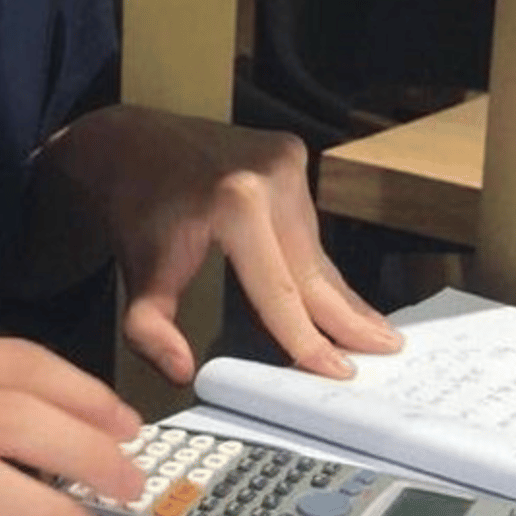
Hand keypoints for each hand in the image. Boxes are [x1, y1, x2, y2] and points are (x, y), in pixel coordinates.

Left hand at [40, 106, 401, 383]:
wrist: (129, 143)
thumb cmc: (136, 214)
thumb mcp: (136, 276)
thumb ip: (149, 331)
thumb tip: (182, 371)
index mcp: (234, 204)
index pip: (279, 289)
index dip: (307, 337)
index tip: (337, 373)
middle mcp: (268, 174)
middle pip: (311, 267)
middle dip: (345, 317)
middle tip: (386, 353)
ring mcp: (283, 157)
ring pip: (312, 244)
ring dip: (332, 290)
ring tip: (368, 331)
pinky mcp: (288, 150)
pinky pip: (305, 219)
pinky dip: (314, 256)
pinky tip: (335, 291)